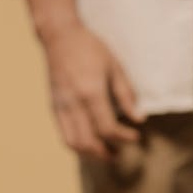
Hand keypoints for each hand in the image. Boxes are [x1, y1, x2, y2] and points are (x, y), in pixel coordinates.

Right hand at [39, 22, 144, 160]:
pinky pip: (63, 133)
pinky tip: (90, 143)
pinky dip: (76, 144)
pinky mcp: (53, 106)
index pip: (106, 127)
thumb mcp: (115, 67)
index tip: (136, 137)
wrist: (60, 37)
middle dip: (104, 153)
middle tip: (120, 155)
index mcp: (90, 93)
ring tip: (106, 154)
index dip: (123, 137)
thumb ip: (126, 95)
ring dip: (89, 153)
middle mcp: (72, 103)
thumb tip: (139, 119)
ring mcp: (60, 106)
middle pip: (87, 141)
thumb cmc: (92, 49)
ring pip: (71, 142)